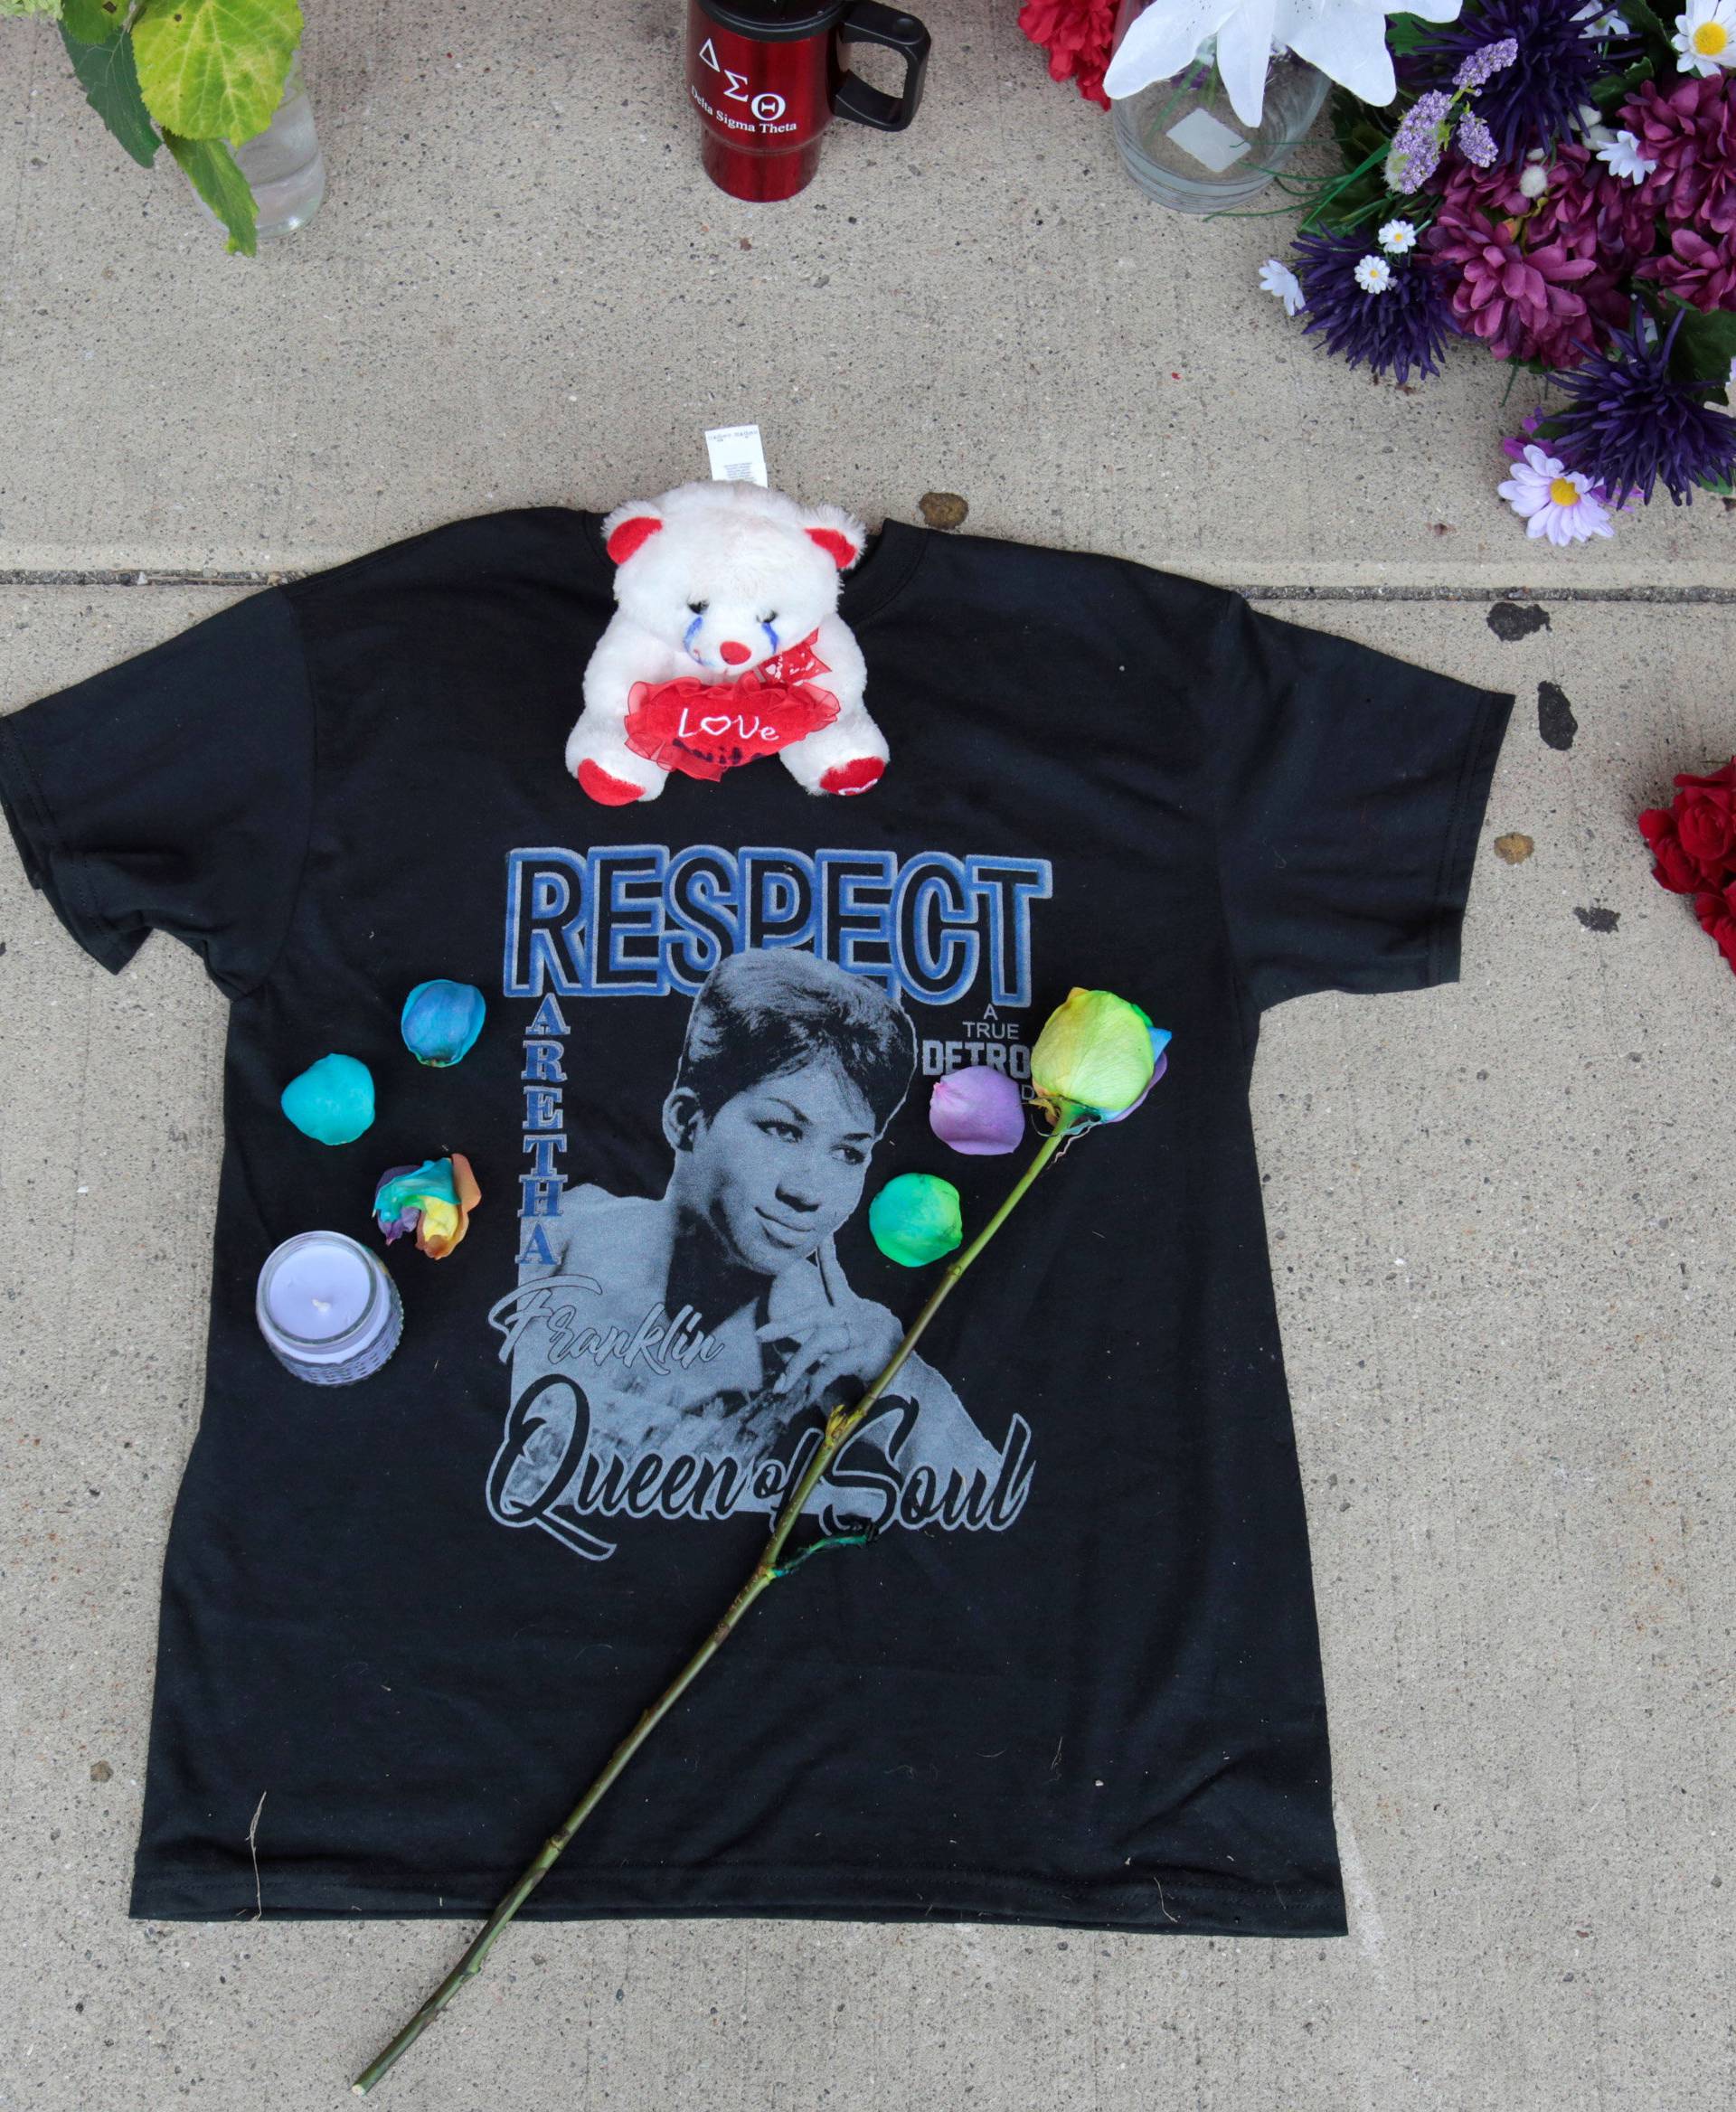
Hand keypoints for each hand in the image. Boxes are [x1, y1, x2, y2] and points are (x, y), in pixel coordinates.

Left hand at [755, 1236, 903, 1404]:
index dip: (827, 1256)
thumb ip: (833, 1337)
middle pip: (814, 1315)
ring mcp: (861, 1335)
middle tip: (760, 1335)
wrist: (909, 1375)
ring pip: (821, 1343)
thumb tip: (804, 1347)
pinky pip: (833, 1366)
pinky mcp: (866, 1354)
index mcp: (852, 1309)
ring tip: (782, 1385)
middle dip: (786, 1325)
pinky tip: (808, 1393)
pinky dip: (818, 1381)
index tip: (820, 1234)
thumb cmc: (880, 1355)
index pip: (835, 1277)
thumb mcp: (858, 1339)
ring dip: (798, 1364)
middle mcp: (855, 1317)